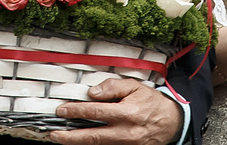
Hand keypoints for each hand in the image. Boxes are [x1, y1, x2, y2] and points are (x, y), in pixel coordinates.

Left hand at [57, 77, 181, 144]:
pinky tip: (81, 141)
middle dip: (70, 137)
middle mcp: (126, 132)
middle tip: (55, 134)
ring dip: (78, 143)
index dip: (76, 111)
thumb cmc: (152, 103)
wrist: (172, 122)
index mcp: (127, 113)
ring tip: (62, 138)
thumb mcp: (135, 87)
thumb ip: (112, 87)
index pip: (95, 112)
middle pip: (93, 136)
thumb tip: (92, 93)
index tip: (62, 110)